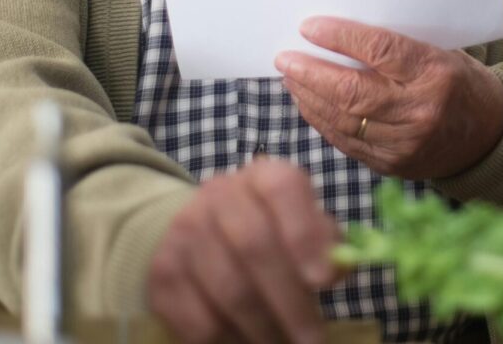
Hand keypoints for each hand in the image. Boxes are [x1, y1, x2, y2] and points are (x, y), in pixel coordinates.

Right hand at [147, 159, 339, 343]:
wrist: (198, 229)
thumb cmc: (267, 229)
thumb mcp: (299, 222)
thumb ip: (324, 241)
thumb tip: (338, 267)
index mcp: (262, 175)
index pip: (282, 188)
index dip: (303, 233)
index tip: (323, 280)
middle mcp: (220, 194)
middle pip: (254, 246)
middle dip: (289, 302)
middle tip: (312, 340)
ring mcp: (186, 231)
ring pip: (228, 290)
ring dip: (263, 330)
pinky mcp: (164, 273)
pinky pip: (200, 322)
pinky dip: (229, 342)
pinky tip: (247, 343)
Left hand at [275, 17, 502, 180]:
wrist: (489, 136)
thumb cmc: (459, 82)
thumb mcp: (438, 52)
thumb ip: (395, 49)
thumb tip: (336, 36)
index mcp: (435, 72)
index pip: (379, 51)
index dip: (339, 37)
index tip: (309, 27)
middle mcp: (420, 111)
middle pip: (352, 91)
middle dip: (311, 73)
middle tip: (285, 57)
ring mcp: (405, 144)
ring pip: (343, 120)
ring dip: (309, 97)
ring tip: (291, 77)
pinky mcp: (392, 166)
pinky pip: (346, 142)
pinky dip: (322, 121)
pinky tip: (309, 103)